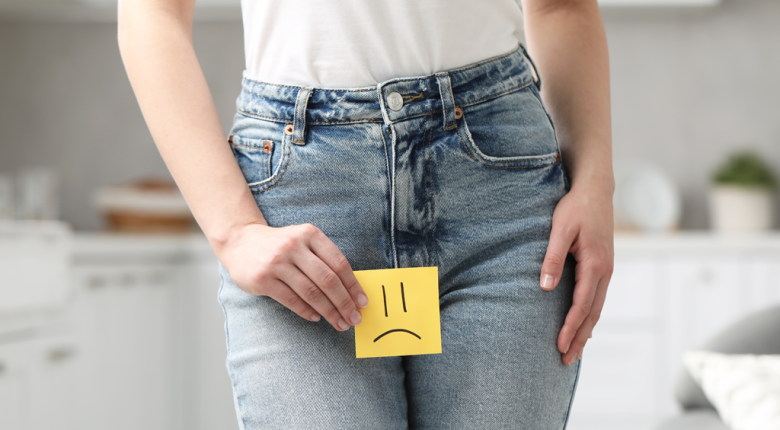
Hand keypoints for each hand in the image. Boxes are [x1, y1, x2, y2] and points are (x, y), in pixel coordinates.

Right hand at [217, 222, 367, 330]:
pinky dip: (307, 311)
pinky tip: (316, 318)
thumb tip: (350, 290)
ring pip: (311, 292)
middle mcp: (294, 246)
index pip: (339, 263)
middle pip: (328, 280)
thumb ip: (324, 259)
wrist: (240, 241)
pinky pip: (291, 300)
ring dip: (329, 311)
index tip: (363, 302)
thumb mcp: (303, 241)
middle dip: (344, 303)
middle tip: (354, 319)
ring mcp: (277, 262)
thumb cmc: (280, 245)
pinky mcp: (263, 279)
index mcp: (310, 234)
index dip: (353, 285)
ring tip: (339, 323)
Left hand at [540, 182, 613, 365]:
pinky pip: (597, 298)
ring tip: (573, 351)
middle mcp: (605, 271)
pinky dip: (590, 316)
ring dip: (585, 330)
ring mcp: (607, 270)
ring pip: (597, 308)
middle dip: (579, 338)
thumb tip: (545, 287)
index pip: (582, 305)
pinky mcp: (603, 266)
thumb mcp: (560, 229)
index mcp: (596, 264)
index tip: (560, 345)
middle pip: (593, 314)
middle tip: (566, 360)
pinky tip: (583, 326)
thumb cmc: (576, 207)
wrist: (596, 189)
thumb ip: (552, 257)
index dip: (571, 327)